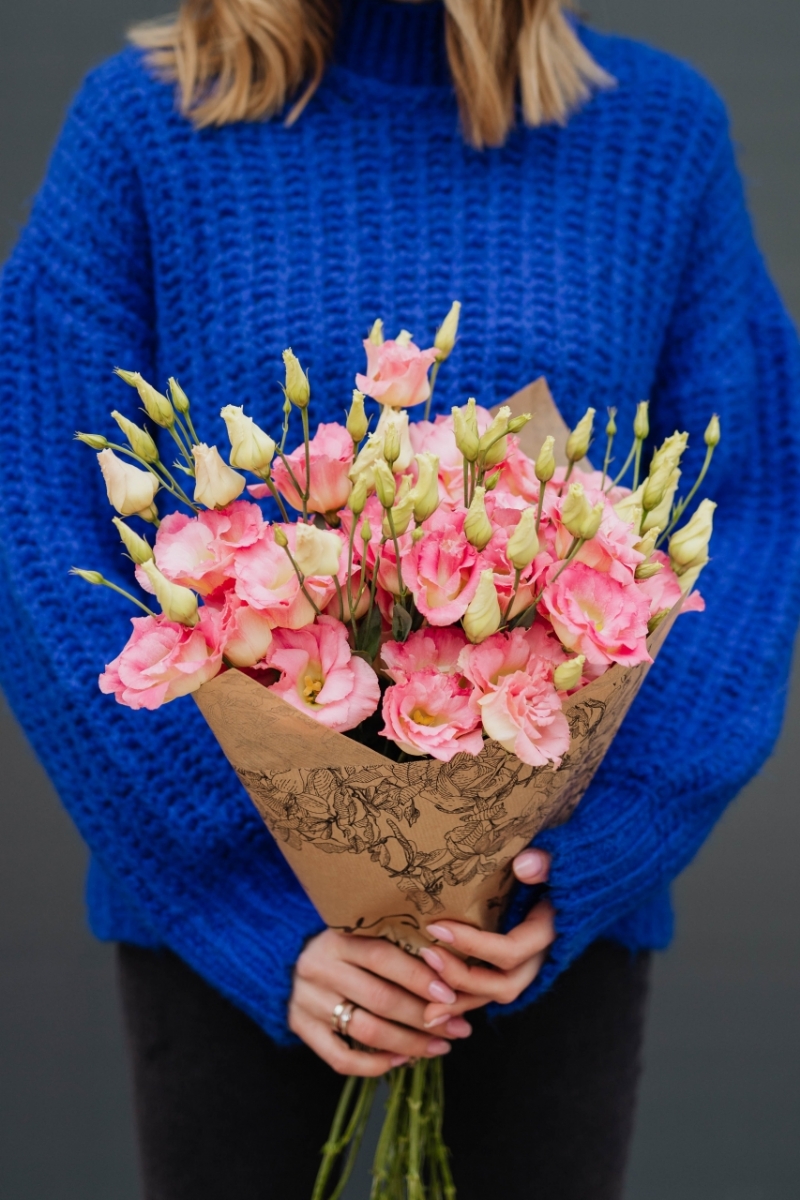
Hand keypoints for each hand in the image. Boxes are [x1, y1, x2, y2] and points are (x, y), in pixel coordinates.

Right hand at [289, 928, 473, 1076]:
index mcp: (337, 938)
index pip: (383, 957)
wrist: (289, 958)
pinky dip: (375, 1065)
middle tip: (458, 1028)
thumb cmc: (345, 947)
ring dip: (409, 1044)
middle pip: (379, 998)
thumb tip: (451, 971)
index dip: (419, 977)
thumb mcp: (363, 933)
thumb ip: (397, 946)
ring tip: (439, 1047)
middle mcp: (319, 968)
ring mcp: (307, 1000)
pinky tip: (401, 1060)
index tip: (451, 995)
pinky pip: (340, 1058)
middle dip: (425, 1017)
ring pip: (366, 1031)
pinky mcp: (301, 1028)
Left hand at [419, 847, 554, 1027]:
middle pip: (503, 984)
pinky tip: (438, 1009)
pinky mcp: (517, 968)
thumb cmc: (566, 869)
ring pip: (496, 995)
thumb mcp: (561, 861)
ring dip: (461, 1004)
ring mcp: (531, 966)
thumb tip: (524, 865)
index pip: (511, 950)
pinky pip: (492, 992)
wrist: (581, 884)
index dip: (473, 945)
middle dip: (462, 977)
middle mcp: (541, 957)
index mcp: (549, 931)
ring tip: (426, 1011)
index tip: (438, 927)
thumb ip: (545, 862)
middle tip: (427, 955)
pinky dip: (466, 1002)